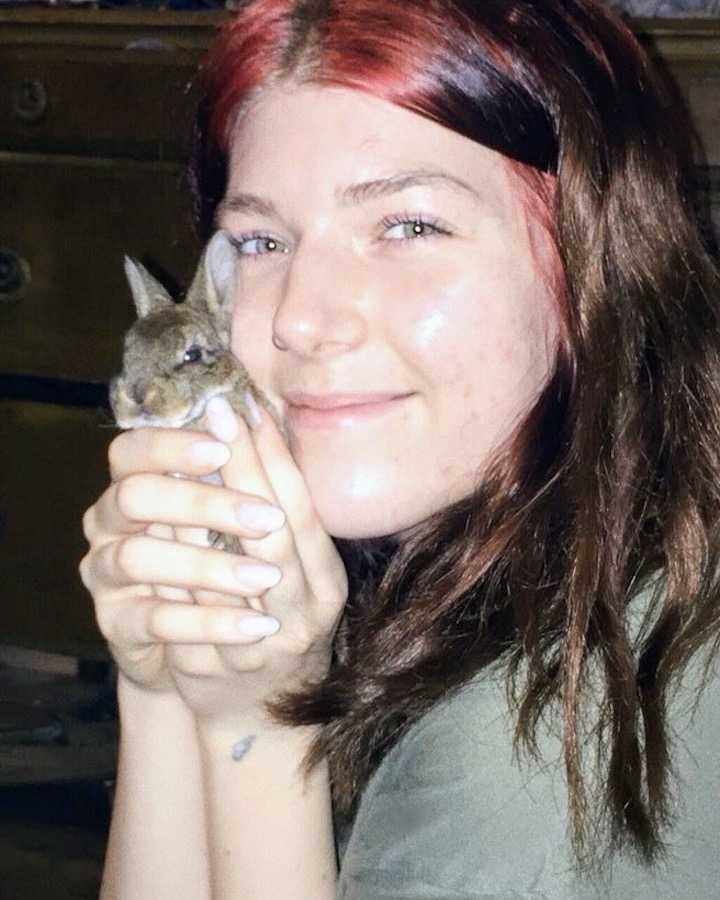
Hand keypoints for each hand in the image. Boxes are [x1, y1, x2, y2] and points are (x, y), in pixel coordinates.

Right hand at [79, 425, 298, 692]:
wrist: (207, 649)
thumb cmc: (227, 563)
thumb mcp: (239, 519)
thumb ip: (240, 474)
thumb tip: (257, 415)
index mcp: (136, 479)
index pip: (132, 449)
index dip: (171, 446)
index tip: (223, 448)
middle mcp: (109, 521)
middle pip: (133, 496)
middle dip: (202, 503)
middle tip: (267, 519)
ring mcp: (106, 574)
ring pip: (137, 558)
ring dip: (209, 566)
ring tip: (269, 577)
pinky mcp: (116, 625)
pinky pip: (156, 620)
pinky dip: (211, 622)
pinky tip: (259, 626)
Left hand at [168, 397, 348, 732]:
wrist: (261, 711)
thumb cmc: (279, 625)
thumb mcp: (299, 575)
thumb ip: (283, 521)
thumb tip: (258, 437)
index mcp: (327, 583)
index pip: (303, 510)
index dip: (276, 457)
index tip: (249, 406)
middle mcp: (304, 612)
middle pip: (273, 531)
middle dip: (245, 466)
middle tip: (218, 411)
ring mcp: (260, 644)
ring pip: (226, 566)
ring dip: (200, 507)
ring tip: (177, 453)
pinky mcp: (213, 666)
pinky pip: (185, 606)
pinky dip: (171, 562)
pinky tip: (151, 520)